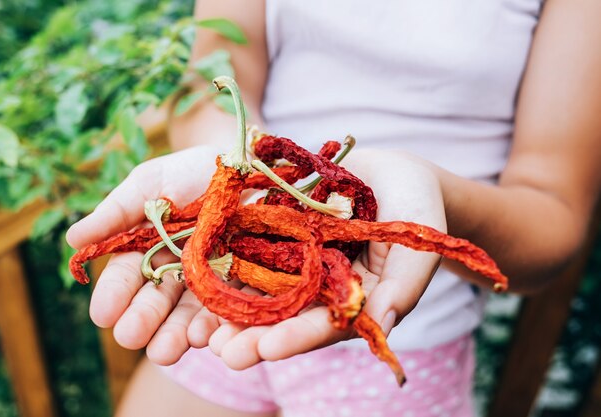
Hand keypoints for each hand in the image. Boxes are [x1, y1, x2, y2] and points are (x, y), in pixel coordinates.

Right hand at [67, 145, 224, 363]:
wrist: (240, 163)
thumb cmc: (186, 171)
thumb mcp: (148, 185)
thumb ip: (116, 213)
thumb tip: (72, 239)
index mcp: (145, 251)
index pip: (125, 277)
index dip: (114, 295)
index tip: (102, 314)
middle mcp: (174, 272)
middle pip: (156, 302)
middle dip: (143, 321)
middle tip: (129, 338)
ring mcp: (208, 279)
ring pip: (189, 313)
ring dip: (176, 334)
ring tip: (164, 352)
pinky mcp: (241, 281)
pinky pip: (229, 306)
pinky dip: (217, 324)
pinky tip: (206, 338)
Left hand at [207, 149, 445, 368]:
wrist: (392, 173)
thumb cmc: (417, 209)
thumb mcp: (417, 245)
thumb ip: (404, 285)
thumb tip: (384, 325)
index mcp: (351, 301)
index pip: (325, 326)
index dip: (299, 337)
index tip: (269, 348)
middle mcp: (318, 288)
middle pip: (285, 317)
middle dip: (254, 336)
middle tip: (224, 353)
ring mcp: (296, 261)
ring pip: (260, 289)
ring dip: (232, 309)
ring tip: (201, 333)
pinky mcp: (277, 232)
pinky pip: (249, 247)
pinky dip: (226, 262)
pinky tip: (199, 275)